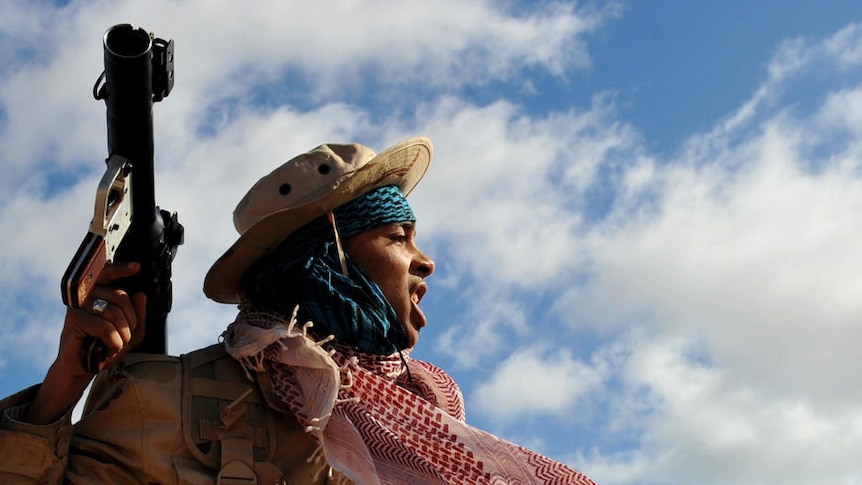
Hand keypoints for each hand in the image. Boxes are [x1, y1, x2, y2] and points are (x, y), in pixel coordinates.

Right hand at [25, 262, 146, 423]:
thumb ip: (138, 315)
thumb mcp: (131, 333)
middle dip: (130, 321)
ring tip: (113, 344)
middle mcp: (87, 295)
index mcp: (100, 294)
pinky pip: (106, 327)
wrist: (83, 368)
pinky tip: (106, 348)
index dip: (122, 269)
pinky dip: (113, 342)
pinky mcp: (74, 319)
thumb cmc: (105, 348)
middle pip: (122, 296)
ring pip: (115, 312)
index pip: (110, 274)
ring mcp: (79, 306)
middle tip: (122, 337)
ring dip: (122, 334)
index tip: (137, 267)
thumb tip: (140, 295)